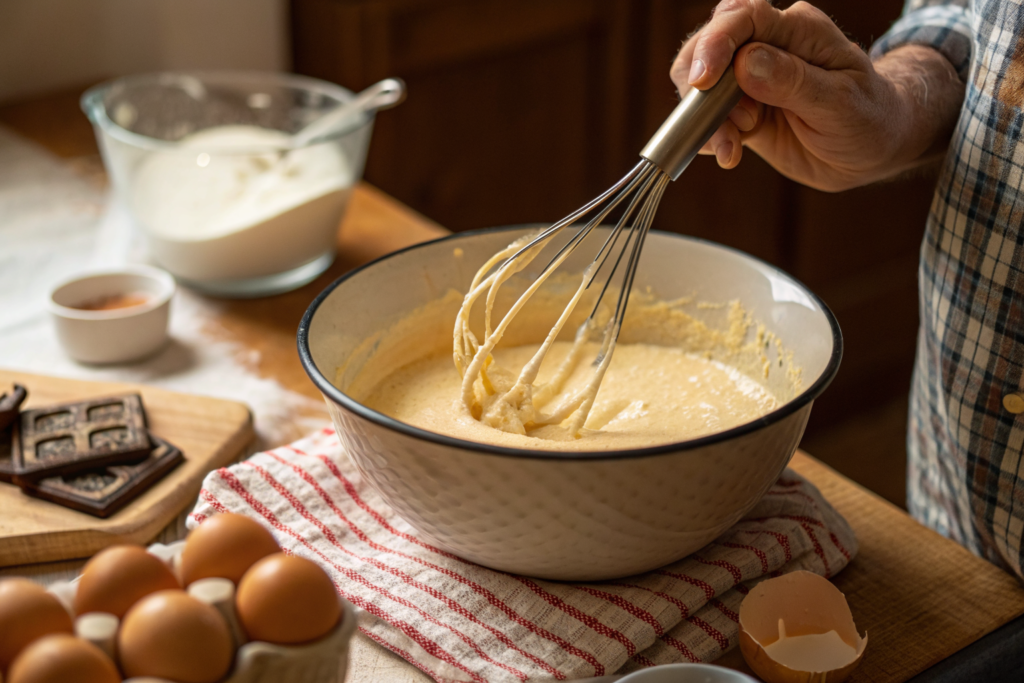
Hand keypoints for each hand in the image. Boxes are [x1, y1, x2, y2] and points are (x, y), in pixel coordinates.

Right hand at [671, 0, 963, 190]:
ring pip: (701, 84)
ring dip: (706, 118)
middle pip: (708, 45)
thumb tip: (745, 62)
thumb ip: (793, 81)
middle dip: (702, 87)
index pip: (745, 17)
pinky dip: (709, 137)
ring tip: (734, 146)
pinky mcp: (740, 108)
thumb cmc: (868, 118)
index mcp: (798, 30)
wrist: (872, 149)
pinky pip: (707, 117)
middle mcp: (768, 46)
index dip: (715, 43)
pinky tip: (730, 153)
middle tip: (729, 125)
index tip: (703, 81)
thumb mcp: (840, 103)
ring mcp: (750, 78)